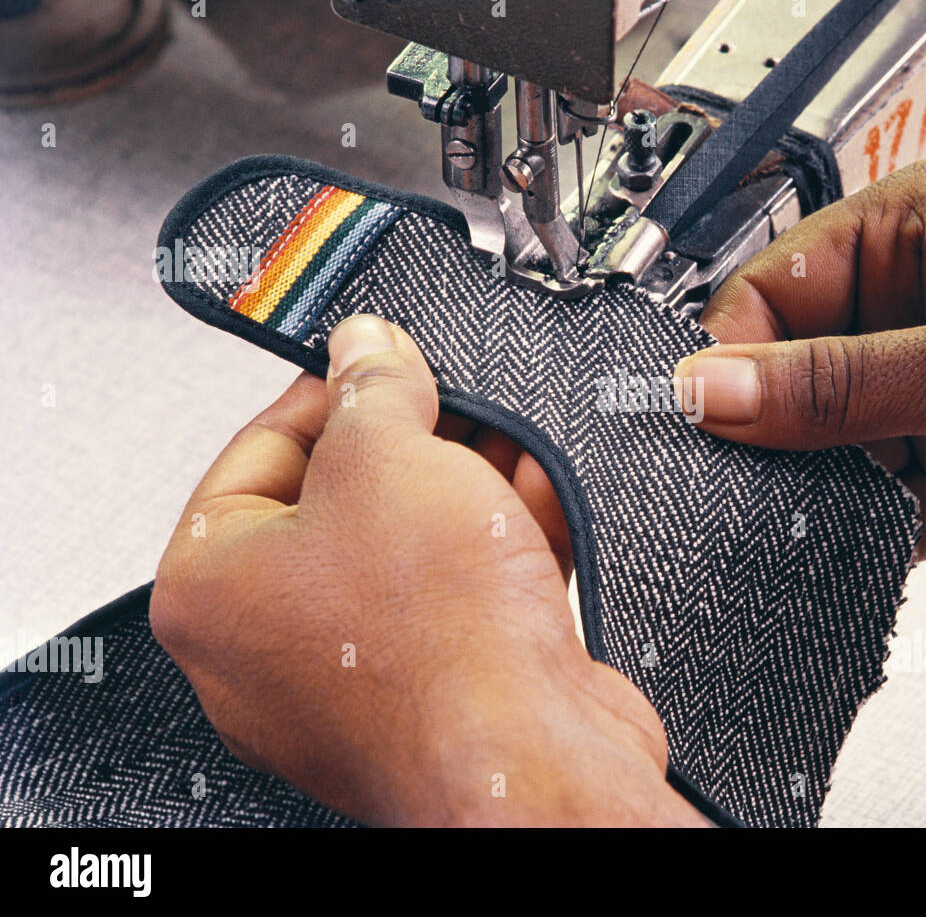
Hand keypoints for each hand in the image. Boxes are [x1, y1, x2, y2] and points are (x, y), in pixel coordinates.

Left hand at [152, 314, 705, 825]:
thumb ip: (374, 388)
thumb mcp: (393, 457)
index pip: (255, 452)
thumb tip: (366, 349)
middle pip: (336, 503)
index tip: (373, 361)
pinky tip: (532, 492)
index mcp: (212, 589)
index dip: (325, 391)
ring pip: (403, 549)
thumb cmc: (437, 646)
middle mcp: (267, 647)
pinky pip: (453, 596)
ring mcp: (349, 679)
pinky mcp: (430, 693)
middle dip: (407, 441)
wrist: (533, 757)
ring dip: (460, 486)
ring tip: (503, 436)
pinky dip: (492, 542)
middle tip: (443, 398)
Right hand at [676, 157, 925, 587]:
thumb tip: (717, 388)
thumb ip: (839, 386)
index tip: (701, 415)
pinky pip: (876, 504)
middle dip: (763, 430)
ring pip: (827, 447)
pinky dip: (854, 532)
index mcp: (921, 239)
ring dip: (807, 487)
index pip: (777, 289)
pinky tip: (842, 550)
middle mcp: (920, 314)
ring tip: (784, 520)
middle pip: (792, 373)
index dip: (732, 353)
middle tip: (730, 479)